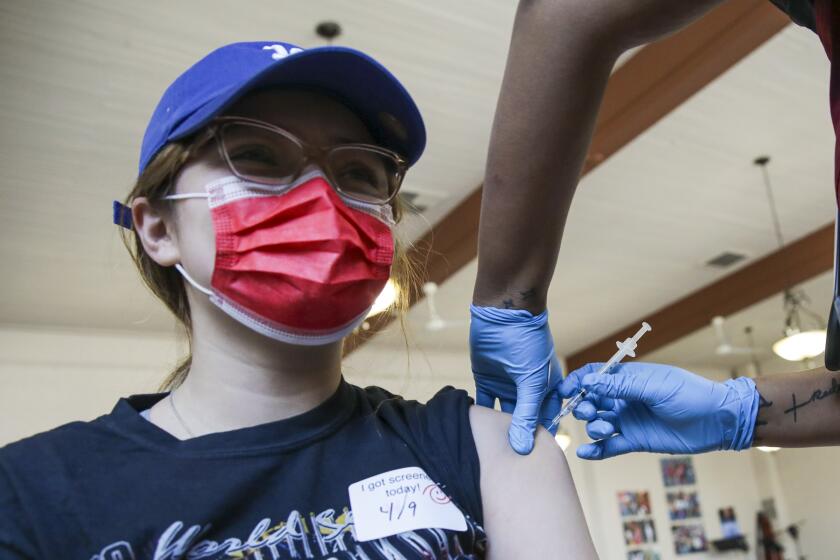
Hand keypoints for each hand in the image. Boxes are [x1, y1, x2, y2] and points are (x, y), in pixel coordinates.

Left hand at [469, 305, 562, 453]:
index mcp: (547, 389)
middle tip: (507, 465)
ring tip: (490, 452)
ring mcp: (506, 385)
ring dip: (496, 429)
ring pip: (502, 414)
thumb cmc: (528, 342)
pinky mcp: (487, 379)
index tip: (530, 463)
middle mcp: (527, 390)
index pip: (544, 421)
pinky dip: (479, 414)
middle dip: (516, 438)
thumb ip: (526, 415)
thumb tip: (522, 448)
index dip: (538, 439)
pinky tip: (474, 431)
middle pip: (522, 421)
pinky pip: (482, 402)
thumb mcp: (532, 381)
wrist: (503, 312)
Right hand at [561, 362, 758, 458]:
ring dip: (594, 427)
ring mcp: (629, 420)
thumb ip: (620, 387)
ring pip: (598, 424)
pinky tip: (585, 453)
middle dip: (584, 406)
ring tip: (607, 429)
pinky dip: (596, 450)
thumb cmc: (690, 395)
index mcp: (628, 379)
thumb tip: (588, 382)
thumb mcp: (654, 387)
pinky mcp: (635, 440)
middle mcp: (624, 399)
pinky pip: (610, 447)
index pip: (594, 376)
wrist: (718, 421)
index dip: (577, 381)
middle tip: (589, 412)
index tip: (564, 392)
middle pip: (591, 401)